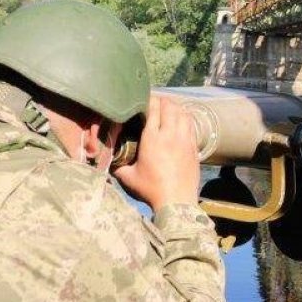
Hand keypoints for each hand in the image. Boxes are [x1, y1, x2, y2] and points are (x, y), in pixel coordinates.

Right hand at [113, 95, 199, 210]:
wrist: (177, 201)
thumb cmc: (151, 189)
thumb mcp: (128, 177)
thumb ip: (118, 165)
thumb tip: (108, 159)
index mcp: (153, 139)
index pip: (153, 109)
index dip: (149, 100)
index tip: (144, 99)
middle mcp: (170, 135)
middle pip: (170, 107)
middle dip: (162, 101)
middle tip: (155, 102)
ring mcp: (185, 140)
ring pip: (183, 113)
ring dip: (175, 108)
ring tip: (168, 108)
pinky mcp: (194, 147)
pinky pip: (191, 125)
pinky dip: (185, 118)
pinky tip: (181, 121)